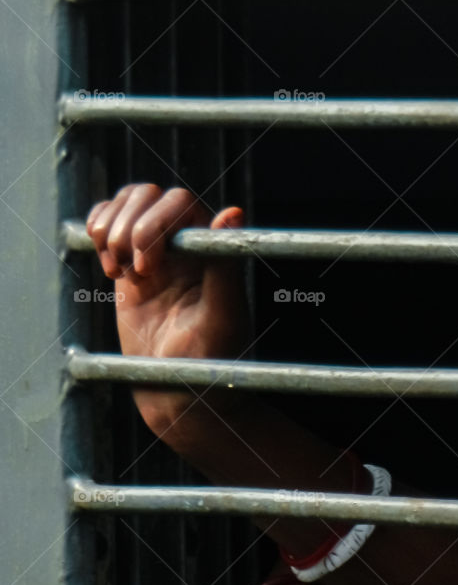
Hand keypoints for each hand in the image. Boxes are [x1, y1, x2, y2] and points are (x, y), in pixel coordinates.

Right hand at [85, 184, 250, 426]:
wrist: (180, 388)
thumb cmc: (211, 358)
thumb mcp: (222, 313)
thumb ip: (225, 264)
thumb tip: (233, 212)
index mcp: (213, 246)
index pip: (180, 202)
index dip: (155, 224)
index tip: (147, 271)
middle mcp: (186, 240)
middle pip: (148, 196)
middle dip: (130, 228)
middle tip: (134, 275)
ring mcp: (156, 248)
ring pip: (128, 201)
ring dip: (112, 228)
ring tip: (116, 272)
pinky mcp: (130, 262)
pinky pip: (109, 220)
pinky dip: (98, 228)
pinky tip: (107, 265)